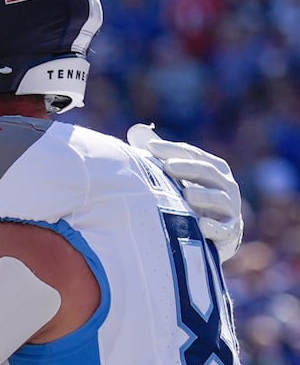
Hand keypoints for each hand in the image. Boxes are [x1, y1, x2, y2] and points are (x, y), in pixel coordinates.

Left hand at [128, 123, 242, 262]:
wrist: (210, 236)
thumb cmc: (188, 199)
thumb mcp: (175, 176)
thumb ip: (159, 155)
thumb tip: (136, 128)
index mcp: (213, 169)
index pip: (193, 154)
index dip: (172, 149)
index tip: (149, 147)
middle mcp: (226, 186)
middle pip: (207, 172)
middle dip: (188, 168)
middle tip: (167, 166)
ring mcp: (229, 209)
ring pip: (219, 199)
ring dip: (204, 196)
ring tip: (187, 195)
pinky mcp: (229, 232)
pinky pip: (224, 229)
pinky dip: (215, 228)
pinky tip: (202, 225)